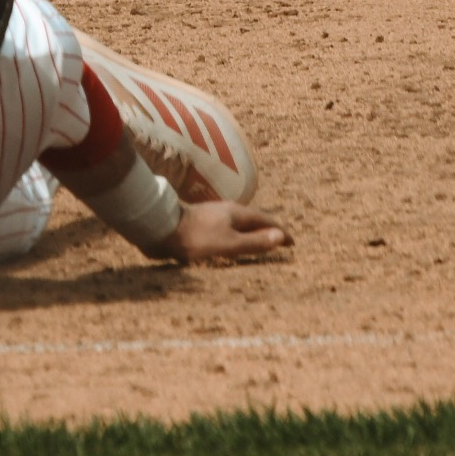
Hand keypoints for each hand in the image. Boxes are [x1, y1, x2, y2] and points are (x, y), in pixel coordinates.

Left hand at [151, 200, 291, 263]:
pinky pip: (228, 229)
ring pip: (240, 224)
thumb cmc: (196, 238)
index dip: (280, 232)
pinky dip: (239, 236)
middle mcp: (227, 211)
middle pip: (254, 220)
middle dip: (269, 230)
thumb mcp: (229, 243)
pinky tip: (233, 244)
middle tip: (281, 242)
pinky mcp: (202, 225)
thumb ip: (254, 241)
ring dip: (253, 232)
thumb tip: (280, 236)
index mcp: (236, 212)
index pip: (266, 220)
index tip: (293, 242)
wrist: (162, 229)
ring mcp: (214, 216)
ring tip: (261, 243)